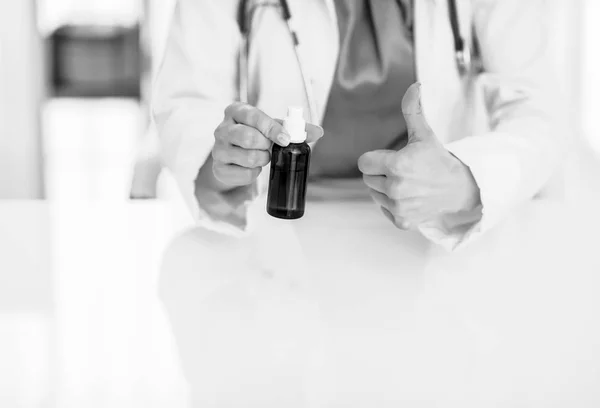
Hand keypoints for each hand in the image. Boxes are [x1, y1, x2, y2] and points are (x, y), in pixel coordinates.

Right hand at [213, 103, 323, 187]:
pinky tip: (252, 167)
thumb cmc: (256, 136)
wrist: (234, 158)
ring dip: (262, 160)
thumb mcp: (272, 128)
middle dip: (266, 146)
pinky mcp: (219, 169)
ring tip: (262, 156)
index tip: (285, 139)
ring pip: (248, 157)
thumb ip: (294, 129)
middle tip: (270, 148)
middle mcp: (222, 128)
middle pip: (248, 138)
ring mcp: (218, 150)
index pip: (254, 116)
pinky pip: (245, 174)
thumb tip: (319, 132)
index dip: (272, 129)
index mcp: (235, 111)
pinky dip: (255, 173)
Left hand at [358, 83, 480, 230]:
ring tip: (407, 184)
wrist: (459, 188)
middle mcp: (395, 188)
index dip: (375, 159)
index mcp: (396, 165)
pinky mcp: (402, 221)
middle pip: (367, 179)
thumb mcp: (424, 134)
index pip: (363, 163)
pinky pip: (384, 210)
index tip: (391, 159)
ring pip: (374, 195)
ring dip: (385, 189)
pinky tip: (409, 198)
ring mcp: (398, 206)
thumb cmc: (438, 160)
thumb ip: (413, 110)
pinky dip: (393, 206)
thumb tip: (414, 86)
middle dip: (380, 173)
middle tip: (403, 171)